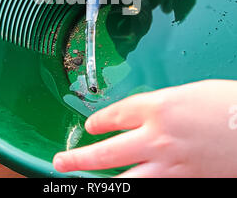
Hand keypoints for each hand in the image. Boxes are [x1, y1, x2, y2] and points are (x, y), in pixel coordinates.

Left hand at [53, 80, 236, 176]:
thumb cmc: (225, 103)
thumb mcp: (186, 94)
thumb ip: (160, 106)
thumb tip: (143, 116)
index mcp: (157, 106)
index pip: (115, 115)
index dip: (98, 121)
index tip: (89, 126)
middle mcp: (157, 136)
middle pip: (107, 151)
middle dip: (79, 158)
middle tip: (61, 161)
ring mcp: (169, 164)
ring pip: (124, 179)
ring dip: (99, 182)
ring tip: (79, 181)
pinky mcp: (185, 181)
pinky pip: (151, 188)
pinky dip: (134, 187)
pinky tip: (123, 187)